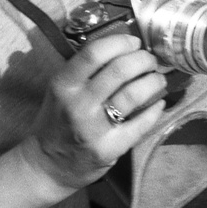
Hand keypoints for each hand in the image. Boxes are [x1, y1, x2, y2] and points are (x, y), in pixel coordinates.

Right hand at [21, 33, 167, 190]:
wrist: (47, 165)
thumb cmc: (57, 121)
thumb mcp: (60, 91)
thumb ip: (85, 72)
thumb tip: (122, 48)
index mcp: (63, 84)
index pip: (94, 53)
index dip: (120, 42)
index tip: (134, 41)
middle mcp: (77, 104)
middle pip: (119, 70)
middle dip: (143, 60)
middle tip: (150, 61)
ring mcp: (93, 128)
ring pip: (133, 94)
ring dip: (153, 82)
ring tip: (158, 80)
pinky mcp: (108, 149)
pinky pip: (140, 125)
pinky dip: (155, 110)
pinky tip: (159, 104)